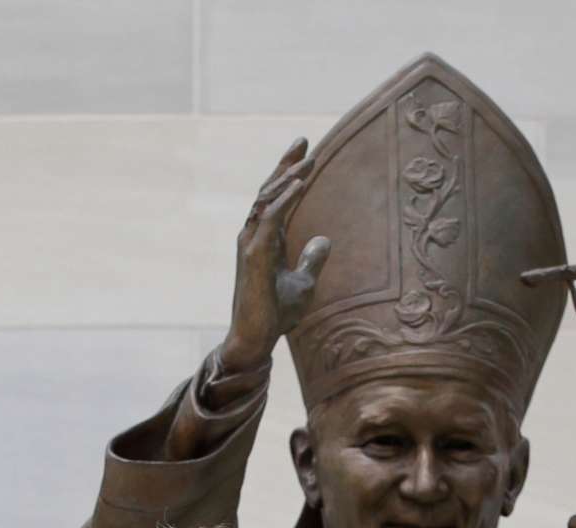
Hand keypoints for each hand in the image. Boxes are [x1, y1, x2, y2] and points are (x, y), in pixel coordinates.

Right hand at [220, 136, 331, 376]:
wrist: (257, 338)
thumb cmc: (276, 314)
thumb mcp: (304, 283)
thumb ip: (312, 260)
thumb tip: (324, 240)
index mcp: (266, 239)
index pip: (277, 198)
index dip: (290, 173)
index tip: (307, 151)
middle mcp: (255, 235)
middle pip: (269, 190)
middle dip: (286, 164)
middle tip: (304, 141)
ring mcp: (251, 243)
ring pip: (267, 199)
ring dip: (288, 177)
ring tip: (309, 160)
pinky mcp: (253, 254)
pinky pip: (270, 219)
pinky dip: (284, 199)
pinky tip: (300, 185)